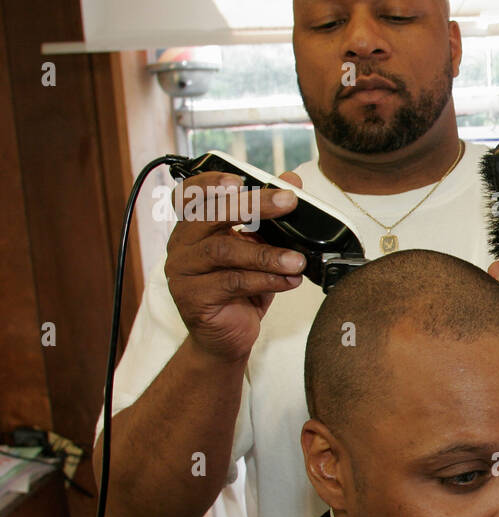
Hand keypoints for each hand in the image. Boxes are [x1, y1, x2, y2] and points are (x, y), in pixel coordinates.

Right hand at [164, 170, 307, 363]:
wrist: (227, 337)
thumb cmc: (241, 290)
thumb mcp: (257, 248)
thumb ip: (269, 215)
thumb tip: (292, 180)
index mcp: (193, 227)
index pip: (190, 194)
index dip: (210, 182)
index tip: (239, 178)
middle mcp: (182, 245)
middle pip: (211, 216)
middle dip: (253, 205)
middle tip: (289, 202)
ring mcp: (183, 272)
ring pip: (224, 251)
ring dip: (267, 253)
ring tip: (298, 260)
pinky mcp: (193, 298)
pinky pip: (232, 283)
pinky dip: (265, 280)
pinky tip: (288, 280)